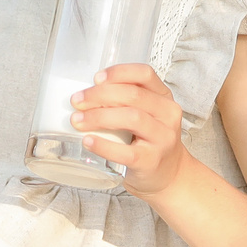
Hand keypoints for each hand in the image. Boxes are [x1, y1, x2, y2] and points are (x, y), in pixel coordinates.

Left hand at [70, 63, 189, 194]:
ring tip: (78, 120)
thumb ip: (126, 101)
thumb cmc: (150, 140)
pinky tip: (88, 141)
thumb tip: (86, 94)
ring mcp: (162, 139)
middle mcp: (167, 115)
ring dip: (99, 117)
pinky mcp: (151, 161)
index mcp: (164, 97)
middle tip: (77, 101)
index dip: (119, 73)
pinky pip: (125, 152)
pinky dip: (103, 145)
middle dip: (100, 95)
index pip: (145, 74)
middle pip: (133, 95)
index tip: (96, 78)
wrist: (169, 174)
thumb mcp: (147, 114)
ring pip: (131, 117)